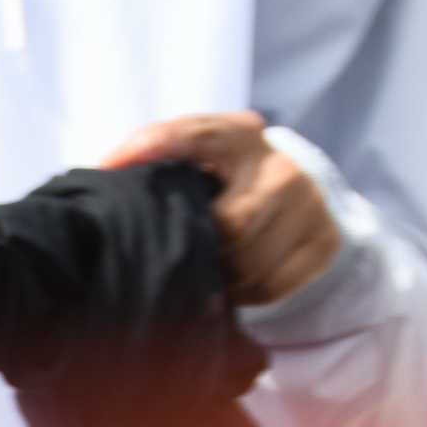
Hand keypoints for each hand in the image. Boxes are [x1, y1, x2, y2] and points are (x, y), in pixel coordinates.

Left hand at [99, 110, 341, 305]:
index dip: (154, 145)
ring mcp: (309, 203)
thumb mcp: (201, 166)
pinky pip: (272, 287)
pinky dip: (248, 294)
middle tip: (190, 254)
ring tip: (215, 268)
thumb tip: (103, 183)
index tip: (110, 166)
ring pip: (249, 264)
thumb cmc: (227, 187)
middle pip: (230, 224)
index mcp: (241, 134)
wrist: (302, 202)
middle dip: (206, 247)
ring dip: (224, 278)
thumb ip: (164, 167)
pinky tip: (240, 281)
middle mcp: (280, 164)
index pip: (197, 132)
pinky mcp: (323, 242)